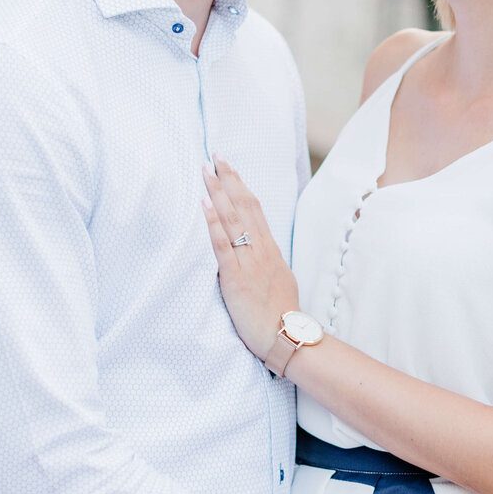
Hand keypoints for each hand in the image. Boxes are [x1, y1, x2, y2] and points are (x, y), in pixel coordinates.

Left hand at [202, 157, 297, 359]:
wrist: (287, 337)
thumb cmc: (282, 314)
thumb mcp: (280, 280)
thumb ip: (268, 263)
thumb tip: (261, 254)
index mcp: (271, 250)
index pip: (255, 209)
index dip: (241, 186)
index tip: (229, 168)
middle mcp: (261, 250)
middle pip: (245, 205)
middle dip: (229, 179)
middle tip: (216, 156)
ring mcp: (250, 262)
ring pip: (233, 219)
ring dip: (218, 192)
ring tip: (206, 171)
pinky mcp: (236, 277)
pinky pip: (223, 245)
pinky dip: (213, 222)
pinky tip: (204, 204)